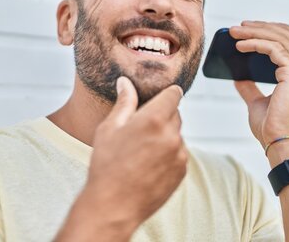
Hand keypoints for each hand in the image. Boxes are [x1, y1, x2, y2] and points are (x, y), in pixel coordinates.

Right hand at [82, 76, 186, 231]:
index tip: (159, 97)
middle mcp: (172, 135)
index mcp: (154, 119)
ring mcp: (179, 155)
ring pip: (176, 135)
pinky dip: (168, 154)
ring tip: (140, 151)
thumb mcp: (110, 128)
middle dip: (161, 115)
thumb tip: (125, 82)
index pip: (174, 94)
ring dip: (164, 136)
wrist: (113, 205)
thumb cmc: (106, 165)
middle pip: (175, 114)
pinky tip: (147, 164)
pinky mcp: (182, 171)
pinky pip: (178, 153)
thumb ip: (124, 102)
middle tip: (140, 129)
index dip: (166, 93)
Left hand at [229, 21, 288, 152]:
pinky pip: (274, 48)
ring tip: (234, 32)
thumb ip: (250, 88)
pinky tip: (239, 46)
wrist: (281, 145)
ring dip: (255, 32)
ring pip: (280, 38)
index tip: (250, 28)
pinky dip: (255, 43)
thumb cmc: (273, 129)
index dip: (273, 30)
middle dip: (261, 27)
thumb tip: (238, 78)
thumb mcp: (257, 103)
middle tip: (238, 26)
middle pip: (288, 35)